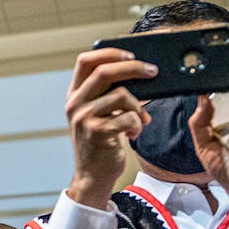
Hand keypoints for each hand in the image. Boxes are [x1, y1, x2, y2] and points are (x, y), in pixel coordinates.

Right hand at [64, 48, 156, 207]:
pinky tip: (132, 134)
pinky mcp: (98, 132)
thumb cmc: (100, 143)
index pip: (86, 61)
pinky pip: (129, 117)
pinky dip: (137, 125)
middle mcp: (75, 104)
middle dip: (134, 68)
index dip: (110, 53)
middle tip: (153, 71)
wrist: (92, 175)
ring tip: (140, 121)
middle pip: (105, 71)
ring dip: (138, 108)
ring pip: (122, 95)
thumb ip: (107, 94)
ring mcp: (84, 118)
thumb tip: (138, 73)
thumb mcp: (96, 114)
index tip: (131, 54)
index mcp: (74, 96)